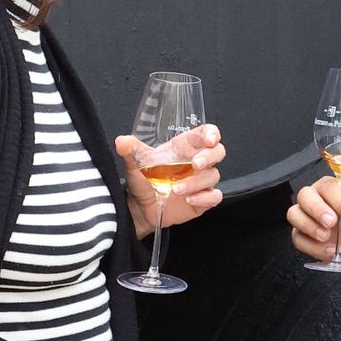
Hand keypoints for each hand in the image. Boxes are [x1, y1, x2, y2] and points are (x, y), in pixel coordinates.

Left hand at [118, 124, 225, 239]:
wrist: (141, 207)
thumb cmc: (143, 180)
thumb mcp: (136, 163)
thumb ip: (131, 150)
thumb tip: (122, 141)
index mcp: (185, 147)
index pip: (206, 133)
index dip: (212, 134)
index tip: (209, 139)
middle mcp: (196, 162)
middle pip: (218, 152)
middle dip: (209, 156)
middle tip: (195, 164)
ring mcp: (202, 181)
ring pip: (213, 176)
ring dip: (196, 182)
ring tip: (176, 189)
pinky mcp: (203, 199)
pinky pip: (214, 196)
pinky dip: (205, 198)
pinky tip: (190, 200)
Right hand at [288, 176, 340, 260]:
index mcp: (328, 188)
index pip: (327, 186)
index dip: (338, 199)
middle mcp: (312, 198)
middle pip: (304, 195)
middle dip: (317, 209)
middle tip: (331, 222)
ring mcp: (303, 216)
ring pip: (294, 214)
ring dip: (310, 227)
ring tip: (326, 236)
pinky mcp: (299, 234)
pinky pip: (298, 238)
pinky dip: (313, 246)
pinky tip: (328, 249)